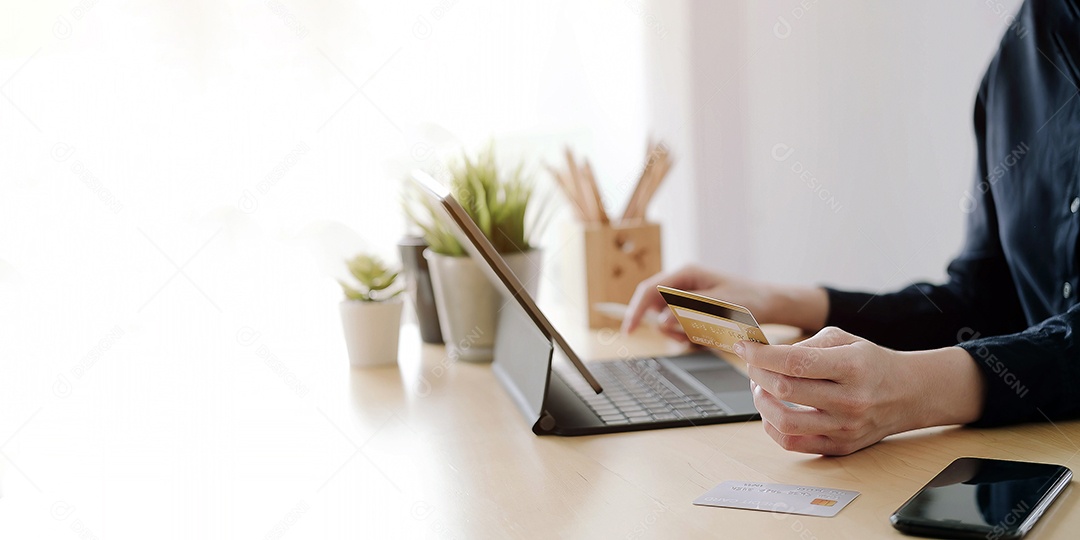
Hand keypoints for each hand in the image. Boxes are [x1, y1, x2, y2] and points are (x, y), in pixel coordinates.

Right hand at [621, 265, 827, 337]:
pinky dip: (688, 335)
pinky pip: (678, 326)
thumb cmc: (750, 300)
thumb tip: (663, 320)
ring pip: (665, 320)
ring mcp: (686, 297)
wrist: (770, 304)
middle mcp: (682, 283)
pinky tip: (708, 334)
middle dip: (667, 326)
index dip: (636, 310)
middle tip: (689, 337)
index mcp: (686, 273)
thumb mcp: (721, 306)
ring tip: (707, 335)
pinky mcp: (691, 309)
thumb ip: (690, 312)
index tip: (628, 331)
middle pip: (654, 307)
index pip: (649, 290)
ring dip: (680, 332)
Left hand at [735, 327, 984, 454]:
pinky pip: (793, 444)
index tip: (743, 347)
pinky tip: (771, 411)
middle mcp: (850, 399)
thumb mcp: (845, 339)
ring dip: (761, 402)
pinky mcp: (840, 447)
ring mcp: (845, 427)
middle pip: (785, 389)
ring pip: (784, 421)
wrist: (910, 393)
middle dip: (757, 374)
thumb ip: (806, 343)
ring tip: (761, 388)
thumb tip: (767, 353)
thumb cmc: (872, 363)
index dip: (761, 355)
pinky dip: (772, 427)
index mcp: (852, 367)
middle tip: (752, 365)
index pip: (794, 361)